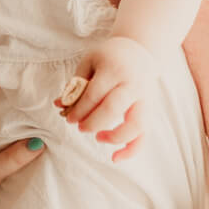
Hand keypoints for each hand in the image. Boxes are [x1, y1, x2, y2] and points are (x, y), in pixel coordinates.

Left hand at [55, 36, 157, 161]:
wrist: (139, 50)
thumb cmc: (109, 58)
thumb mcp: (89, 63)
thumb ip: (75, 84)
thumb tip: (59, 105)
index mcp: (114, 69)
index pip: (94, 94)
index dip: (79, 110)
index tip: (69, 118)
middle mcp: (132, 84)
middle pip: (113, 109)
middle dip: (92, 122)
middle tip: (80, 127)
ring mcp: (144, 98)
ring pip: (135, 124)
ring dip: (115, 136)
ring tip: (99, 138)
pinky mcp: (150, 110)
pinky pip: (144, 134)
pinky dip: (132, 149)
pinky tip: (115, 158)